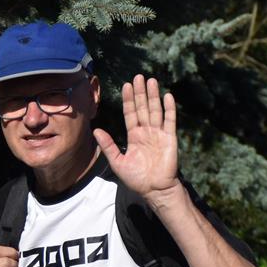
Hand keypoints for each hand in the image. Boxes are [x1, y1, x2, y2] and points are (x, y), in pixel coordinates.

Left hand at [94, 75, 180, 201]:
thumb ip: (108, 145)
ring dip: (153, 96)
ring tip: (151, 81)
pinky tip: (167, 96)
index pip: (130, 113)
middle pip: (142, 108)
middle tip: (138, 76)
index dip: (128, 100)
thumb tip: (95, 130)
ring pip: (155, 110)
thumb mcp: (117, 161)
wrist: (154, 189)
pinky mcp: (170, 138)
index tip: (126, 85)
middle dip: (140, 92)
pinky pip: (170, 121)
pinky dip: (169, 108)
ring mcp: (159, 133)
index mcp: (134, 135)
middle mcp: (146, 131)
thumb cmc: (136, 178)